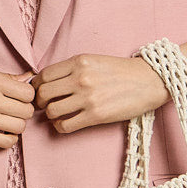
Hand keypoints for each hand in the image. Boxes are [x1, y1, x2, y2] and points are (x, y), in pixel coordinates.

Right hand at [0, 63, 35, 148]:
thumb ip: (5, 76)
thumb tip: (27, 78)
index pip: (27, 93)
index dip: (27, 96)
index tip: (20, 97)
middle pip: (26, 111)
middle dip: (24, 110)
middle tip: (14, 109)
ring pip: (20, 127)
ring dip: (17, 124)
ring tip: (8, 120)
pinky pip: (6, 142)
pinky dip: (9, 139)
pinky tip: (2, 131)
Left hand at [29, 53, 170, 133]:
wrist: (149, 81)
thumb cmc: (122, 72)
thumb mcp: (94, 61)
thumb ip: (72, 68)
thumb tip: (47, 81)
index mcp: (79, 62)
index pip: (43, 75)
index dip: (37, 86)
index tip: (41, 91)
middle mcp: (81, 78)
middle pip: (43, 93)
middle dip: (40, 102)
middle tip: (45, 105)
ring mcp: (88, 97)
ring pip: (51, 111)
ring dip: (50, 115)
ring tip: (57, 115)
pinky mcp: (96, 115)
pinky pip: (65, 125)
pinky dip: (60, 127)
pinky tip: (65, 123)